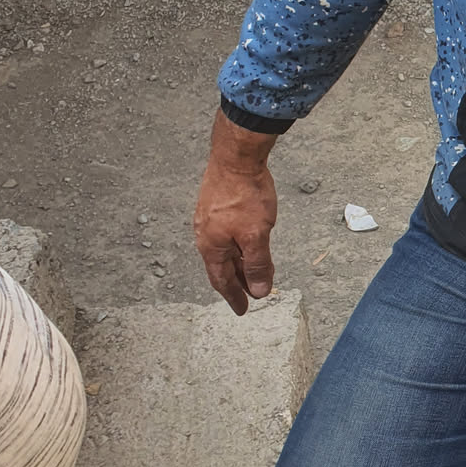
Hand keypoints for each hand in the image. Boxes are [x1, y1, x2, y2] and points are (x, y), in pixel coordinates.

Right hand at [193, 111, 279, 314]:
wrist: (236, 156)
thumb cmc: (245, 194)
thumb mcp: (257, 235)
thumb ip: (258, 264)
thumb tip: (259, 291)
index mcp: (212, 246)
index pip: (222, 281)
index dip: (234, 296)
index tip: (242, 310)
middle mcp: (205, 234)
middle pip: (223, 266)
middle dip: (239, 282)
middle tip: (252, 294)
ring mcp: (208, 218)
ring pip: (225, 249)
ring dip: (239, 263)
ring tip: (253, 271)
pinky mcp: (215, 204)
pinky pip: (226, 234)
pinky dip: (238, 245)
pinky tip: (246, 242)